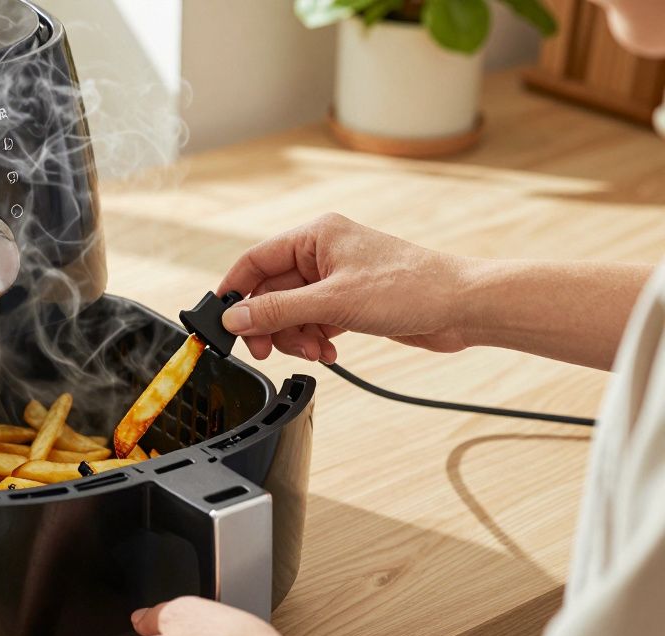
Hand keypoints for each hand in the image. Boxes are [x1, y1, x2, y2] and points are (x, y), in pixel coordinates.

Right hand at [217, 213, 472, 362]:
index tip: (223, 321)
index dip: (235, 291)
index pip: (255, 261)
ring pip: (291, 312)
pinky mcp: (349, 302)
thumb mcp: (333, 301)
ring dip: (296, 336)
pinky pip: (313, 322)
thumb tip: (235, 318)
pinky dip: (315, 339)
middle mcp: (322, 254)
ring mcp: (336, 279)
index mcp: (315, 236)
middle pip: (271, 292)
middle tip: (268, 350)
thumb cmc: (410, 288)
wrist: (461, 307)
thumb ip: (277, 311)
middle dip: (270, 324)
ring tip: (315, 350)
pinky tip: (329, 349)